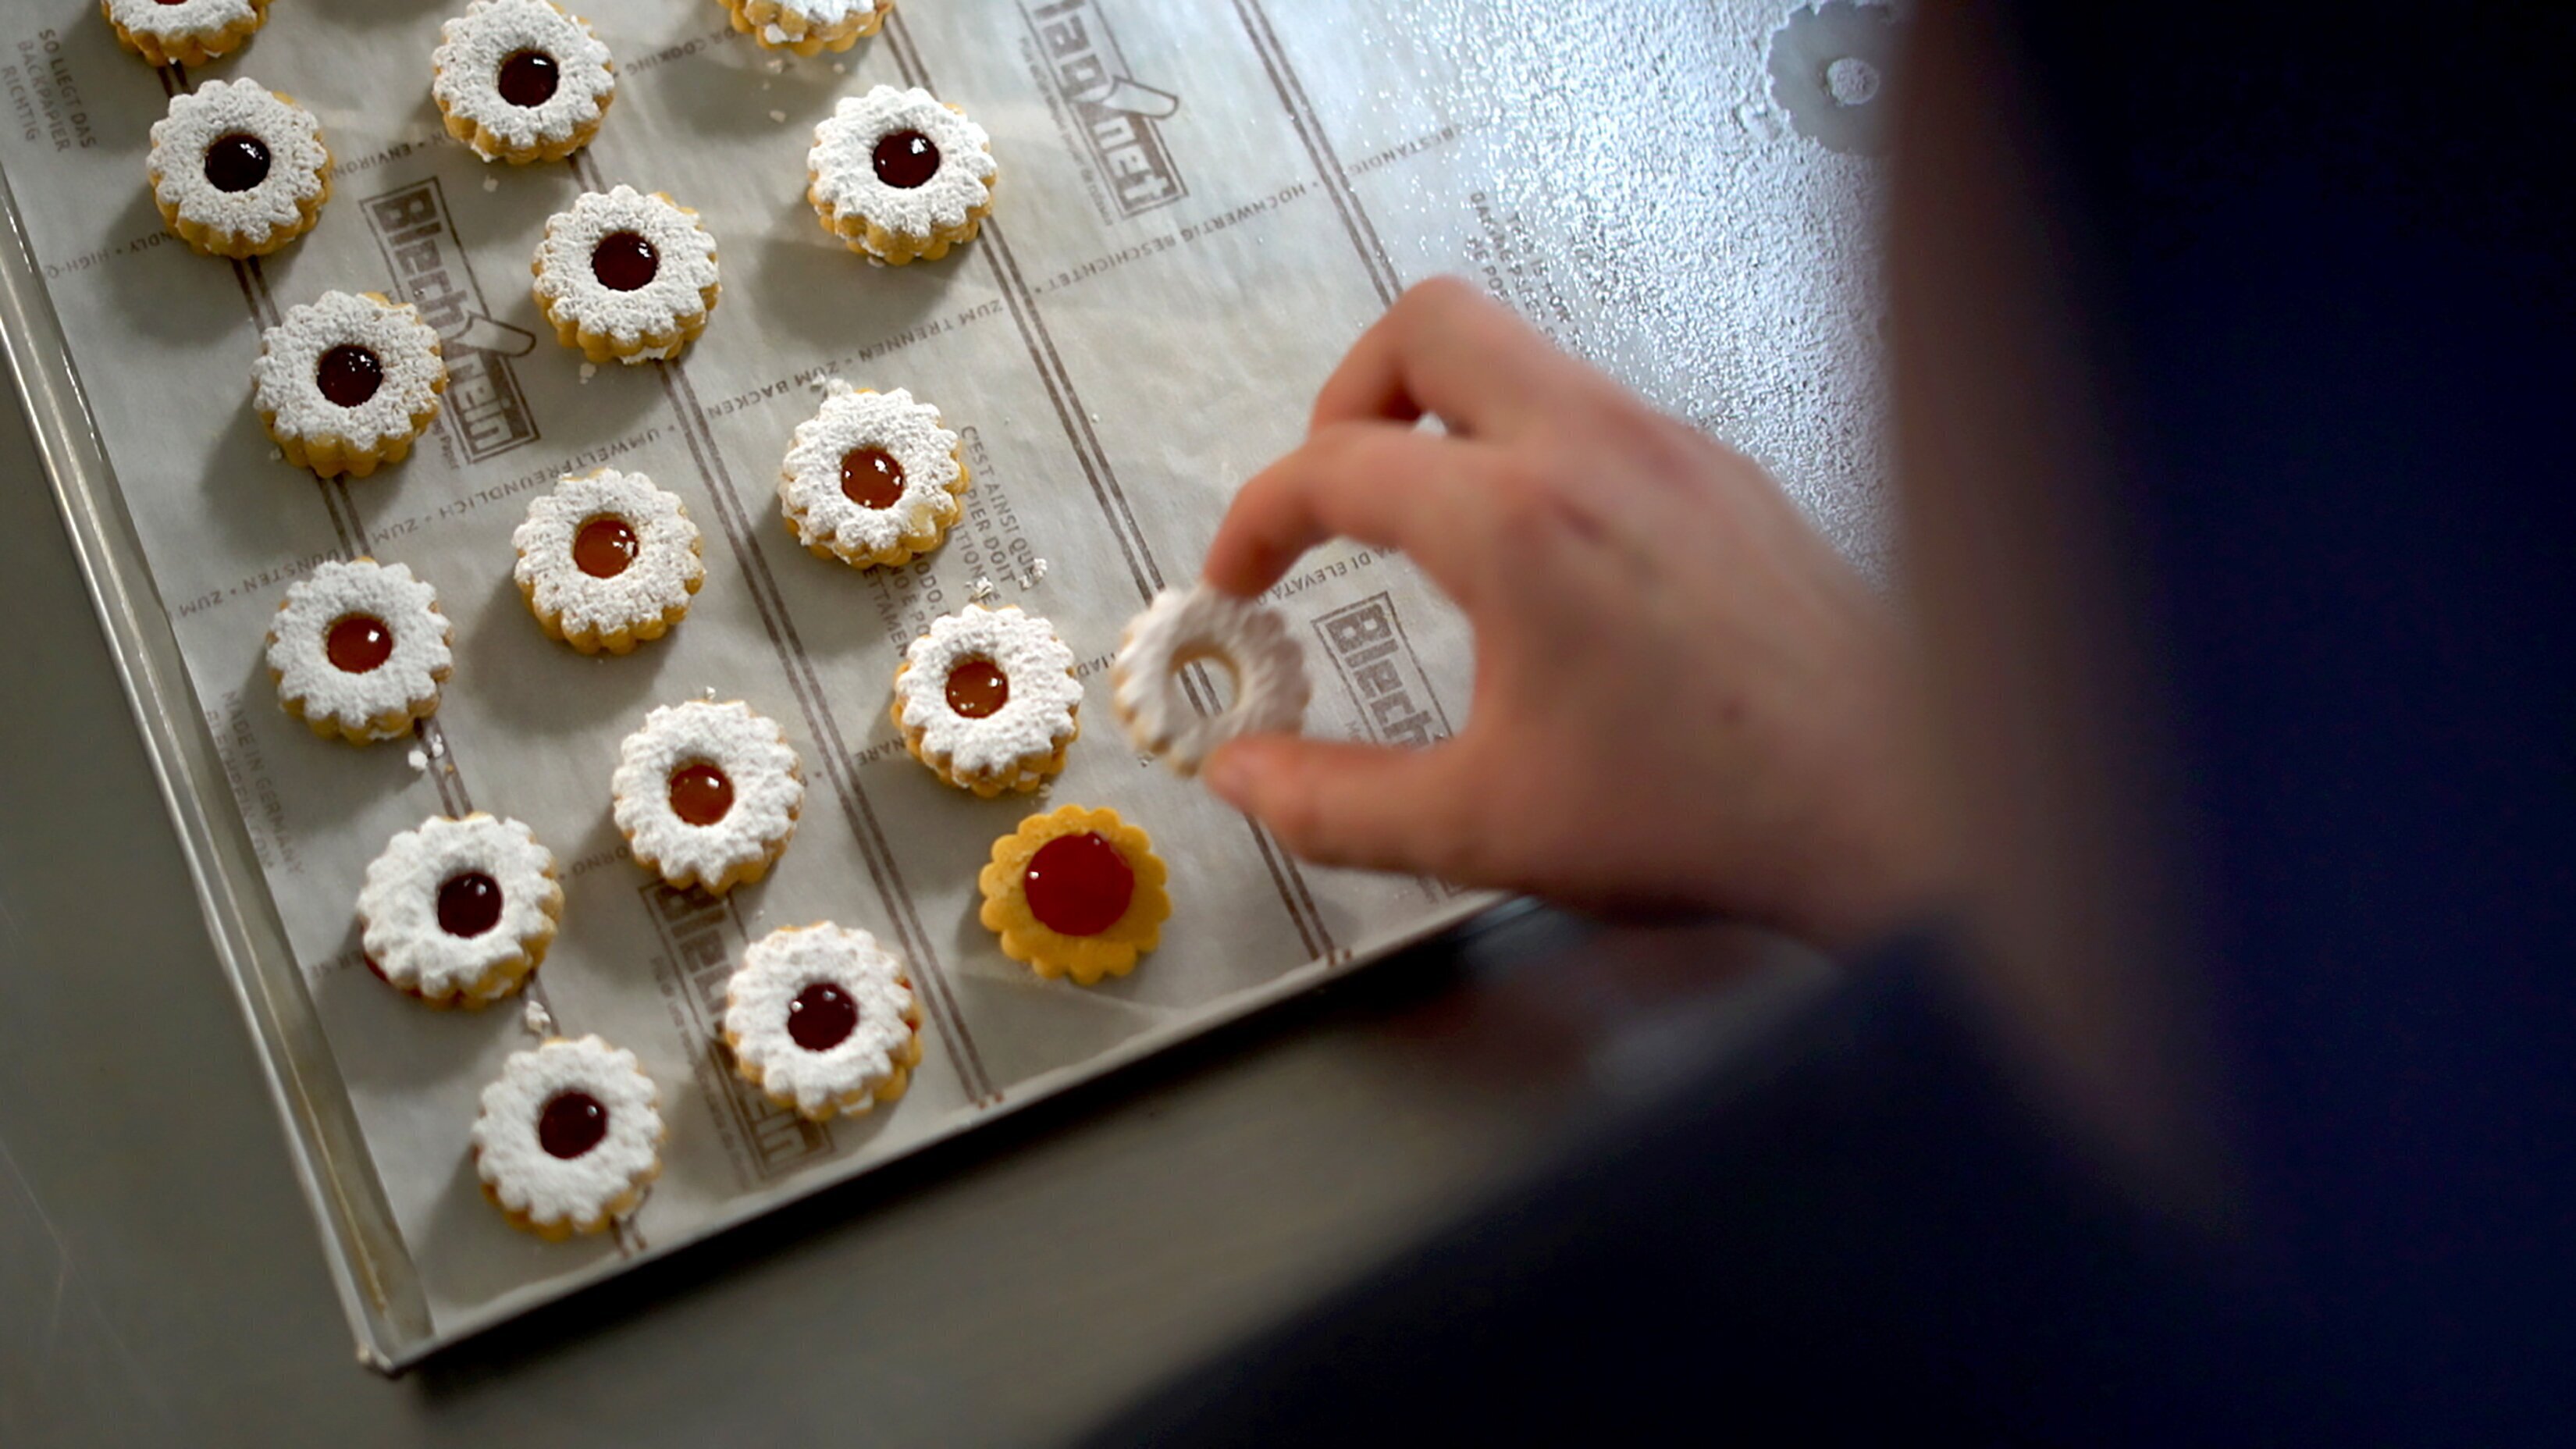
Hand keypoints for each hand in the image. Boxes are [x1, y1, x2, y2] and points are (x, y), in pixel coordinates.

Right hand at [1200, 278, 1952, 947]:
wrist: (1897, 804)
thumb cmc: (1705, 813)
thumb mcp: (1485, 828)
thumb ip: (1334, 803)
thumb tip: (1240, 780)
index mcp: (1517, 522)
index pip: (1335, 465)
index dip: (1257, 518)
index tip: (1240, 580)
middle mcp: (1597, 448)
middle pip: (1430, 323)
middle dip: (1348, 395)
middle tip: (1331, 494)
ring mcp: (1676, 447)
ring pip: (1527, 358)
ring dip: (1450, 419)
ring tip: (1431, 531)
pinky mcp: (1730, 475)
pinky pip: (1603, 412)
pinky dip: (1538, 449)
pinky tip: (1551, 562)